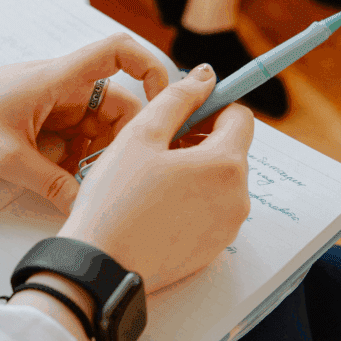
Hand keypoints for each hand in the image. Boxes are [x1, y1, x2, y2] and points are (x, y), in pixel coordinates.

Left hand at [0, 34, 168, 213]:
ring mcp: (55, 104)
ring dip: (99, 154)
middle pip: (119, 103)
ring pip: (99, 127)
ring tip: (86, 182)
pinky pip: (76, 139)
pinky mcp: (43, 122)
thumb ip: (52, 184)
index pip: (119, 51)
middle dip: (124, 139)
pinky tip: (67, 182)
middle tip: (118, 174)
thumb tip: (86, 207)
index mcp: (60, 78)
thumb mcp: (7, 158)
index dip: (151, 67)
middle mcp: (64, 86)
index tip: (164, 102)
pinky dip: (78, 160)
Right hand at [57, 63, 254, 294]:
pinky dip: (190, 202)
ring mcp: (227, 227)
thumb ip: (177, 98)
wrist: (101, 264)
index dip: (211, 107)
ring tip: (151, 180)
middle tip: (156, 148)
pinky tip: (155, 207)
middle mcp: (237, 197)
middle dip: (199, 141)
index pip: (240, 117)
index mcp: (225, 164)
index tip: (183, 114)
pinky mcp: (212, 249)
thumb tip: (204, 76)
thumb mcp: (141, 135)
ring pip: (219, 182)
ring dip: (194, 172)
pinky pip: (210, 212)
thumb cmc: (115, 200)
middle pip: (230, 150)